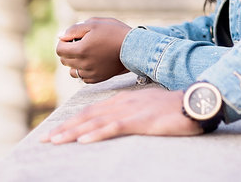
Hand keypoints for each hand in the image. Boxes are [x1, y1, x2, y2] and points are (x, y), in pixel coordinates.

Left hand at [42, 86, 202, 143]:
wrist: (195, 100)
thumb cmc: (174, 107)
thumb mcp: (148, 107)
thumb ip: (132, 112)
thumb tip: (119, 122)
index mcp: (123, 100)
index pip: (91, 111)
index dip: (71, 121)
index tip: (55, 132)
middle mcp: (122, 103)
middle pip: (87, 116)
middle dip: (64, 128)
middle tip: (45, 139)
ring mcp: (130, 111)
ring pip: (95, 122)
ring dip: (73, 132)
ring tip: (55, 141)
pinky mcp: (140, 120)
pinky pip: (113, 128)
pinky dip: (96, 134)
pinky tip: (83, 140)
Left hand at [56, 17, 131, 82]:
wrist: (134, 47)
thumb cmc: (115, 32)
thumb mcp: (94, 24)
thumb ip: (74, 29)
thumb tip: (60, 36)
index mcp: (81, 49)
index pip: (59, 49)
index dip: (63, 41)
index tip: (73, 37)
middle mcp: (83, 64)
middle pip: (64, 60)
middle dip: (69, 51)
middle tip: (81, 43)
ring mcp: (90, 73)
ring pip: (72, 71)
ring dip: (75, 63)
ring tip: (86, 54)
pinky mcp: (98, 78)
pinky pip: (83, 78)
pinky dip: (84, 71)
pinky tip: (93, 62)